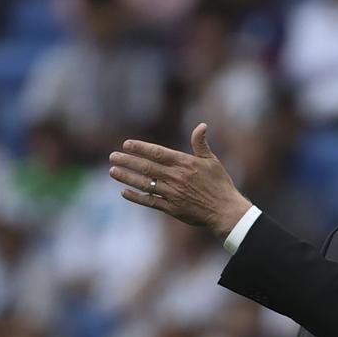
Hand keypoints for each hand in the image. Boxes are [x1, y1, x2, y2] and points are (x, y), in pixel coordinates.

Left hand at [108, 123, 251, 239]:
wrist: (225, 211)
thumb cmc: (220, 184)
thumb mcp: (213, 161)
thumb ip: (201, 144)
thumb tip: (202, 125)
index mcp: (185, 163)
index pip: (157, 152)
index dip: (140, 148)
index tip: (126, 144)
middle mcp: (176, 177)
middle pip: (147, 167)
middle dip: (127, 161)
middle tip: (112, 156)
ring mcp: (173, 194)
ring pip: (145, 184)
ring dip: (127, 177)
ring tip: (113, 172)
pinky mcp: (172, 209)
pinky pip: (150, 202)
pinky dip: (136, 197)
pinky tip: (124, 191)